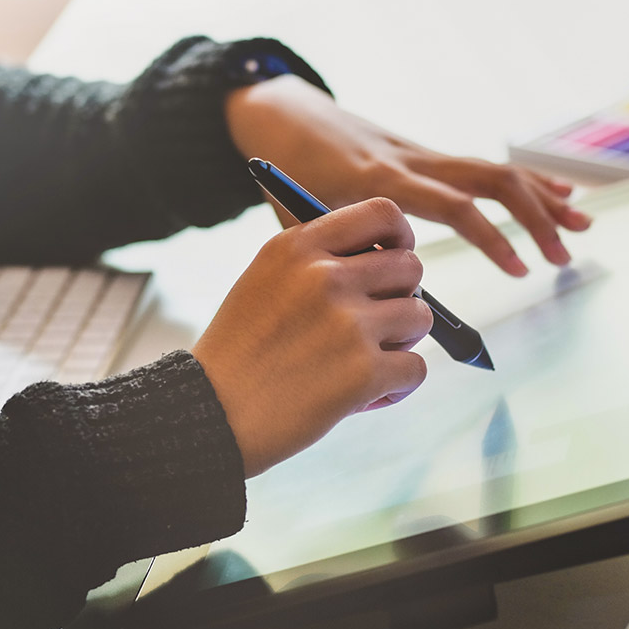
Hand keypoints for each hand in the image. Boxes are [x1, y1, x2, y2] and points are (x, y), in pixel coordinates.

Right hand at [192, 198, 433, 476]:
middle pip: (410, 268)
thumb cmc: (239, 354)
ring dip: (402, 342)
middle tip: (376, 325)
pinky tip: (367, 395)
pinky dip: (398, 385)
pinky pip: (415, 368)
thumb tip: (391, 258)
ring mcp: (347, 324)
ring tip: (365, 362)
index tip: (396, 257)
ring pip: (420, 317)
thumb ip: (318, 261)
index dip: (401, 236)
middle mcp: (325, 277)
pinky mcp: (363, 372)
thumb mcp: (264, 282)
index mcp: (297, 247)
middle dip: (402, 297)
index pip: (381, 213)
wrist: (208, 415)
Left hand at [225, 75, 591, 276]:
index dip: (491, 239)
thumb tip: (390, 304)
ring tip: (581, 223)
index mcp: (381, 183)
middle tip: (564, 255)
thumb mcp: (302, 225)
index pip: (455, 207)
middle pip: (490, 179)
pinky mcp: (426, 156)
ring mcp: (422, 155)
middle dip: (535, 217)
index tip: (521, 270)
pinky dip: (525, 180)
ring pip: (494, 168)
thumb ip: (343, 261)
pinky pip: (483, 166)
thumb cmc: (285, 179)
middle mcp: (411, 162)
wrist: (281, 120)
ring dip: (542, 196)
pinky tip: (560, 192)